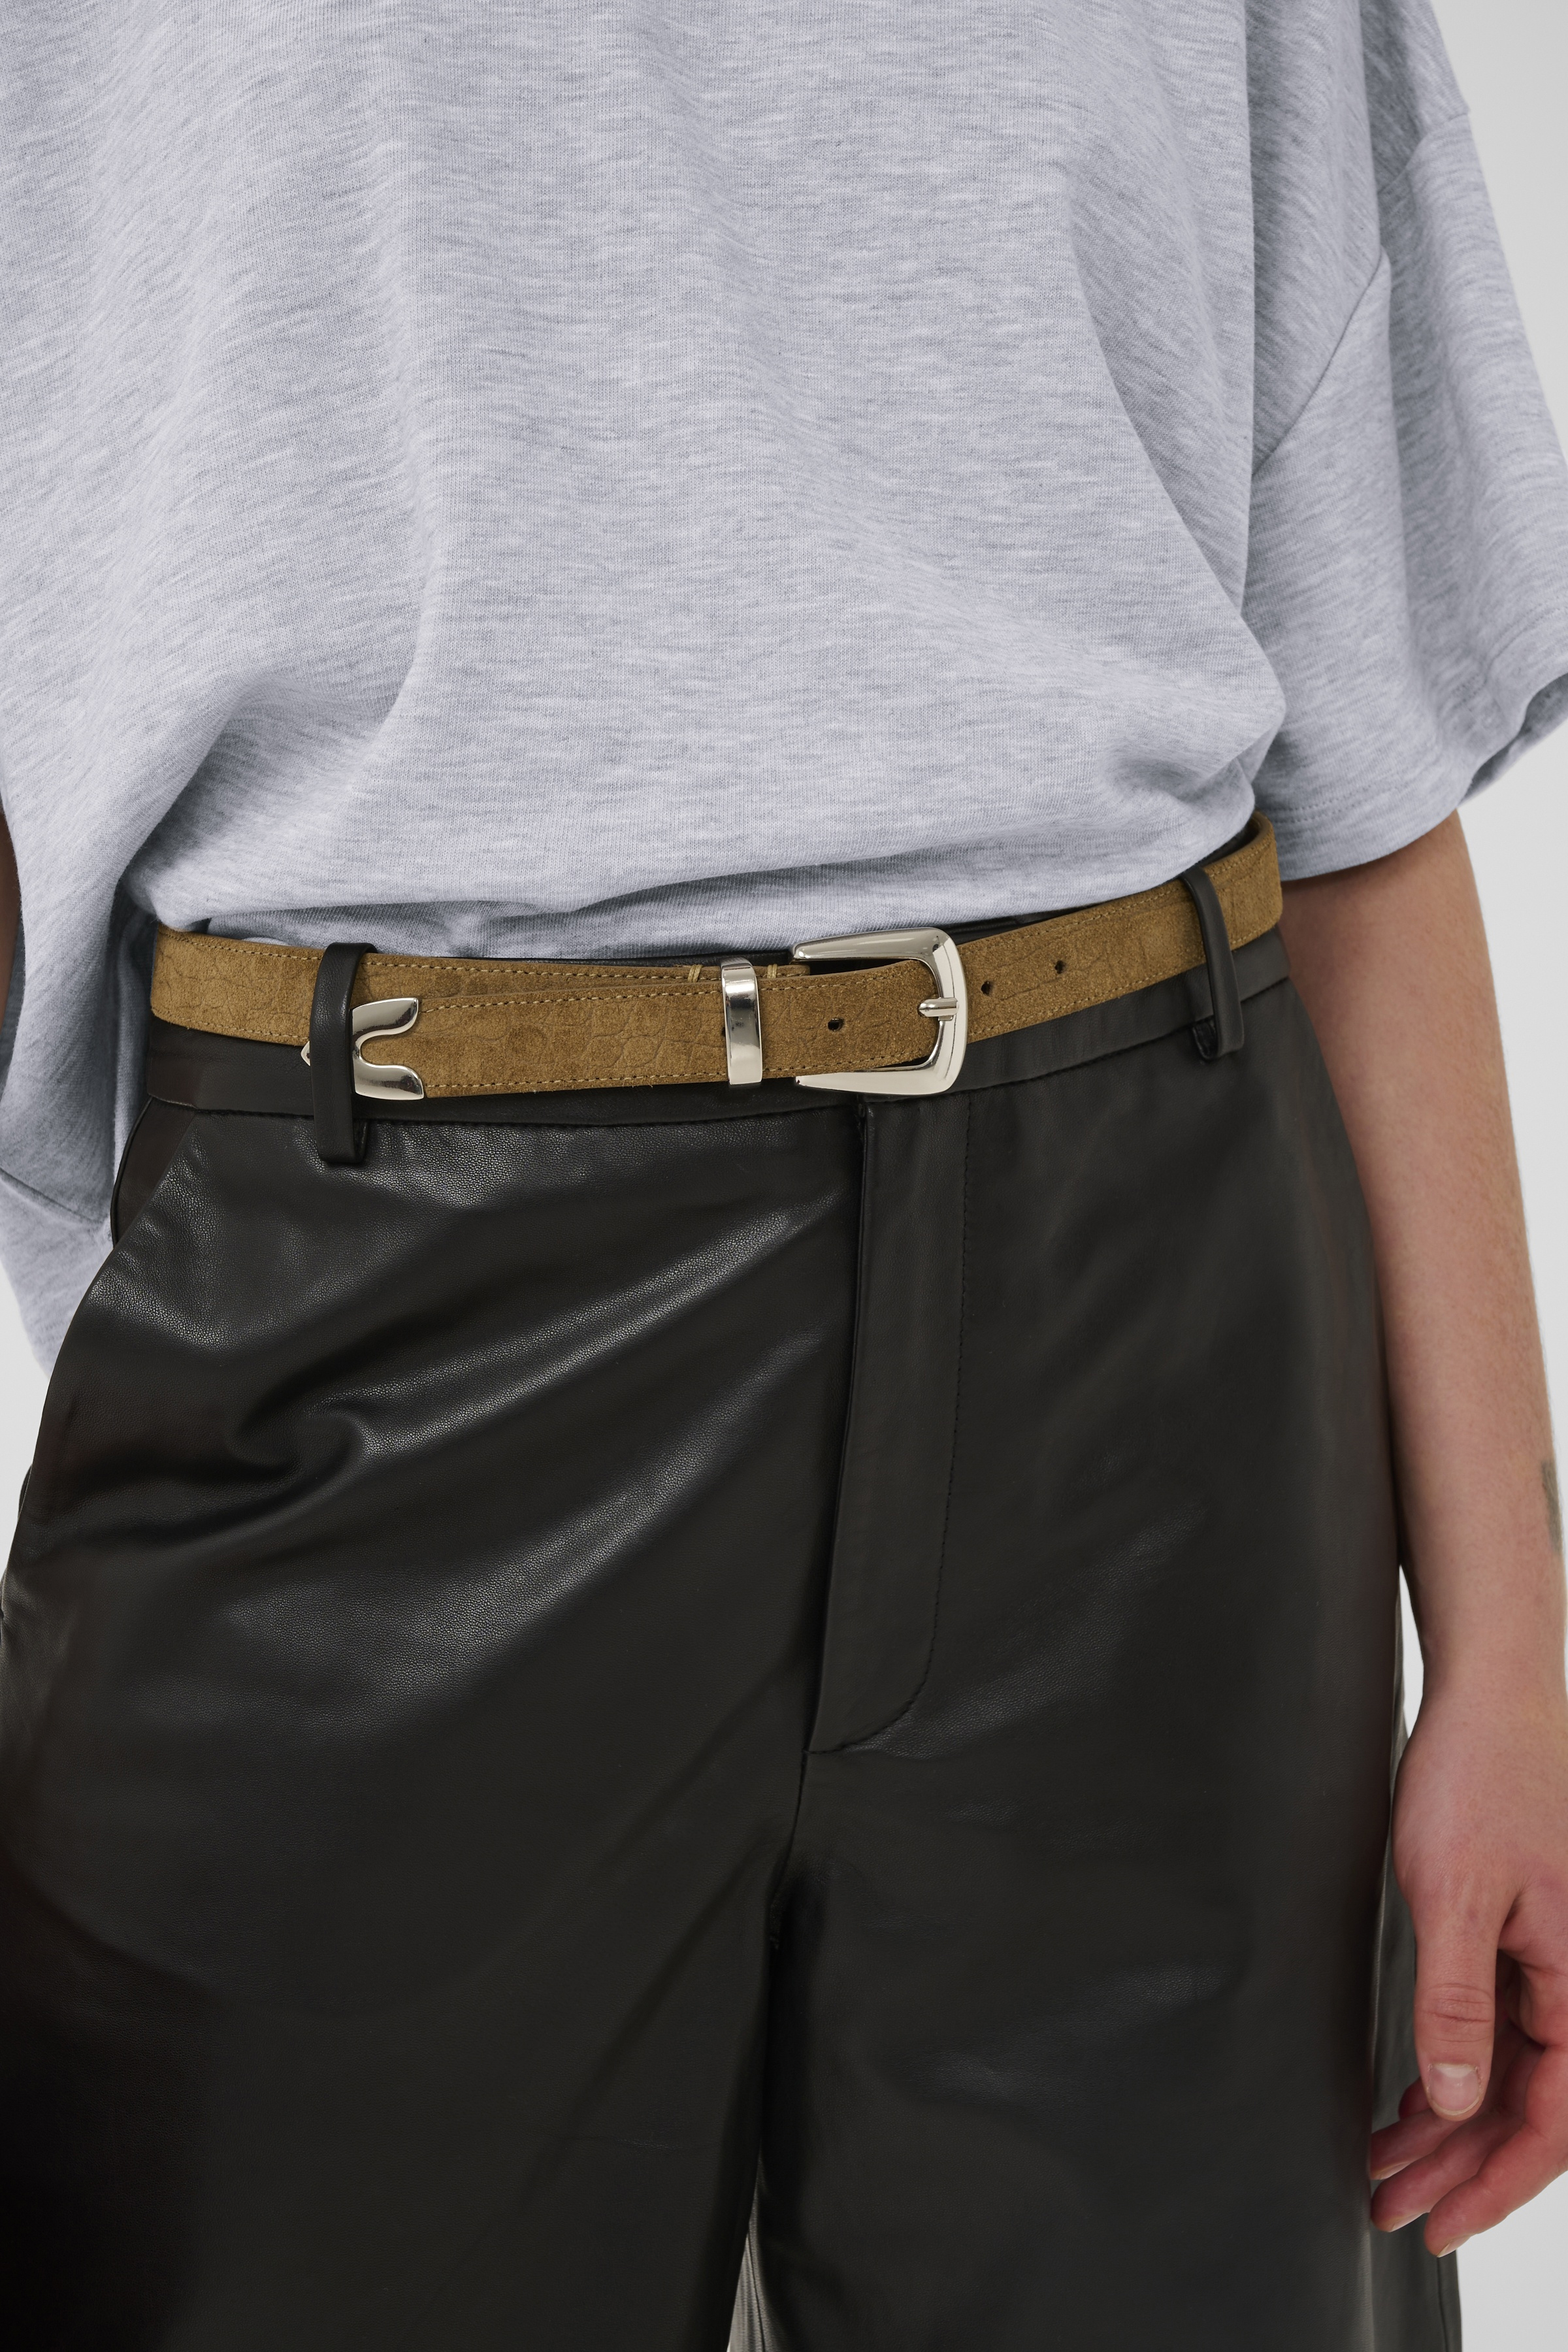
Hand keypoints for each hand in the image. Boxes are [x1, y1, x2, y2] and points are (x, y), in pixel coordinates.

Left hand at [1371, 1684, 1567, 2254]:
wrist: (1491, 1697)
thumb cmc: (1481, 1776)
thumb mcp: (1454, 1892)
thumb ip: (1458, 2000)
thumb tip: (1460, 2098)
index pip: (1551, 2120)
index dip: (1494, 2184)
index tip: (1436, 2225)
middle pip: (1531, 2109)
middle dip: (1461, 2169)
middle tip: (1390, 2207)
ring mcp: (1556, 1964)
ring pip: (1512, 2076)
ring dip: (1452, 2126)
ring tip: (1386, 2165)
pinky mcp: (1526, 1941)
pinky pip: (1503, 2033)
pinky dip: (1458, 2074)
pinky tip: (1415, 2102)